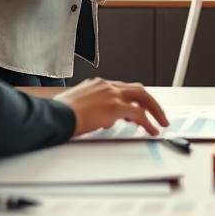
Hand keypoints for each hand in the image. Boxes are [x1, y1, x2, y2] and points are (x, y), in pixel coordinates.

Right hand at [55, 78, 169, 136]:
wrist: (54, 115)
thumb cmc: (58, 114)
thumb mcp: (76, 105)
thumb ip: (91, 107)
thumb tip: (100, 119)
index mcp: (98, 84)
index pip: (123, 88)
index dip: (134, 99)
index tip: (140, 108)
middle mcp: (107, 86)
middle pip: (138, 90)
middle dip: (151, 102)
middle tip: (159, 114)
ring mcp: (112, 95)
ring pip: (143, 98)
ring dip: (154, 111)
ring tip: (161, 122)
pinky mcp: (114, 107)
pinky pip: (139, 114)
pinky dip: (148, 122)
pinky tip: (151, 130)